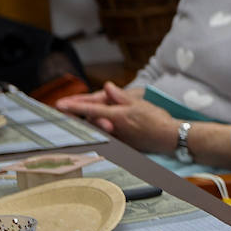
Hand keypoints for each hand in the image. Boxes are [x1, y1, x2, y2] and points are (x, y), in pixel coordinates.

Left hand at [53, 82, 174, 153]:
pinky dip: (102, 130)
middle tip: (68, 108)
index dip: (74, 107)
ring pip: (98, 129)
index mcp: (117, 115)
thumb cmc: (157, 119)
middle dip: (82, 114)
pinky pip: (108, 136)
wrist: (170, 137)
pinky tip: (102, 127)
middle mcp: (114, 128)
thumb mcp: (139, 102)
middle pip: (91, 120)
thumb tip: (107, 86)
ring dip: (90, 123)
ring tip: (81, 117)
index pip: (90, 110)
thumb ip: (120, 96)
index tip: (60, 105)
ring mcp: (118, 138)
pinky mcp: (124, 144)